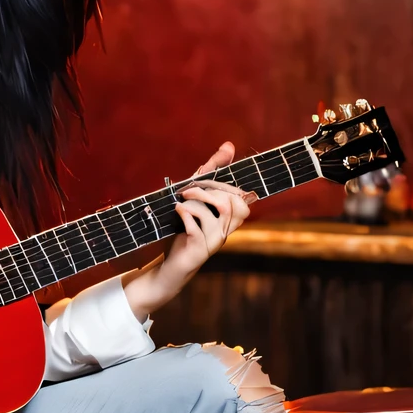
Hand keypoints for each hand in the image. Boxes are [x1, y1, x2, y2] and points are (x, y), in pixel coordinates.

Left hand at [123, 142, 255, 319]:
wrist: (171, 267)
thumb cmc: (185, 230)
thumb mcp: (196, 200)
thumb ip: (209, 174)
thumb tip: (229, 145)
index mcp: (228, 220)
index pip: (242, 198)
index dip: (228, 182)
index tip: (206, 172)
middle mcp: (225, 231)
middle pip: (232, 202)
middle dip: (209, 188)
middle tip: (187, 188)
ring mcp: (214, 241)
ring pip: (217, 211)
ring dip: (197, 199)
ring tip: (181, 199)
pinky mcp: (198, 250)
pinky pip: (196, 227)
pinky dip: (185, 213)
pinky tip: (176, 211)